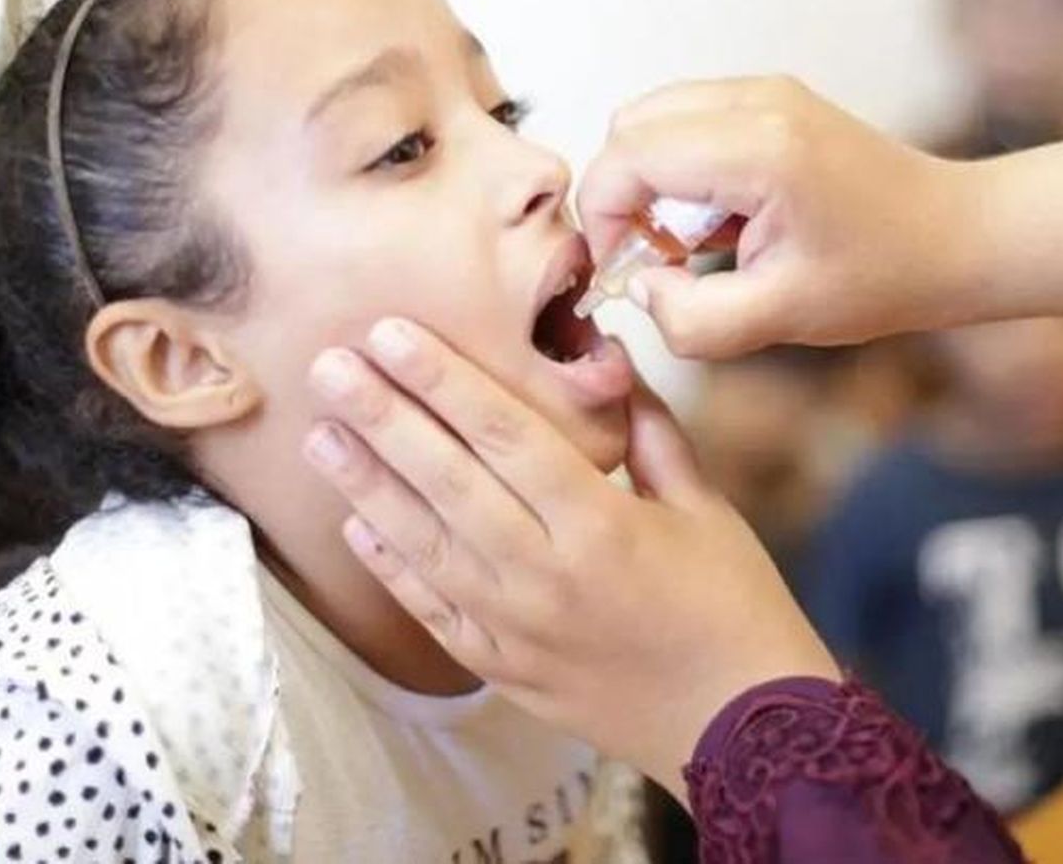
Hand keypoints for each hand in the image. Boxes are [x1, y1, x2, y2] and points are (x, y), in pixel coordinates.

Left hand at [303, 319, 838, 796]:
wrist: (742, 729)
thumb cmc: (733, 604)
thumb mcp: (706, 507)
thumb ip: (652, 432)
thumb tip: (612, 360)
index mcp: (600, 525)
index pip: (505, 434)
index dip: (444, 379)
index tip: (393, 333)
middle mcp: (545, 575)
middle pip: (447, 482)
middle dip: (382, 418)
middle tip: (328, 366)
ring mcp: (516, 628)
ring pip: (424, 545)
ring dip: (366, 487)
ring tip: (320, 435)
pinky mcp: (503, 668)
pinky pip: (433, 611)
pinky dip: (391, 567)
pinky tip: (355, 525)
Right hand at [578, 76, 975, 357]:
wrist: (956, 236)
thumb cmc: (884, 275)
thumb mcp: (782, 317)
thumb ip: (692, 320)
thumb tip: (641, 288)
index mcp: (760, 150)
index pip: (628, 155)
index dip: (602, 216)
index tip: (623, 268)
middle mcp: (757, 101)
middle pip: (630, 127)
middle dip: (622, 197)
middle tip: (658, 258)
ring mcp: (764, 90)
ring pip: (652, 118)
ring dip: (649, 182)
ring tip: (691, 241)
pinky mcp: (769, 98)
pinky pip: (686, 120)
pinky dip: (678, 169)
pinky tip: (718, 219)